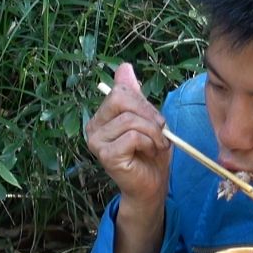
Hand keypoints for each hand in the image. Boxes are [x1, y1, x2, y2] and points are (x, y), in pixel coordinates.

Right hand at [86, 61, 170, 214]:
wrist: (152, 186)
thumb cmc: (150, 154)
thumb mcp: (147, 119)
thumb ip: (134, 96)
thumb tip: (124, 67)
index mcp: (101, 117)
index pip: (119, 92)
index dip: (143, 103)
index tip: (156, 121)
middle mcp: (93, 128)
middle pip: (121, 100)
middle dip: (148, 114)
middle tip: (160, 132)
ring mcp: (97, 142)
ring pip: (130, 120)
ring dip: (153, 132)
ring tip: (158, 145)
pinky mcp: (106, 155)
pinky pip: (132, 136)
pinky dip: (149, 142)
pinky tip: (151, 152)